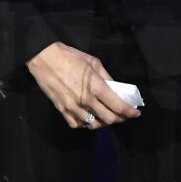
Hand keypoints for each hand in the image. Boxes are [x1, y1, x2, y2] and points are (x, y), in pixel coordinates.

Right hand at [25, 42, 140, 129]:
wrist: (44, 58)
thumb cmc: (70, 56)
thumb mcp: (93, 61)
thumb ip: (106, 77)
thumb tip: (115, 87)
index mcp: (96, 87)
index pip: (118, 106)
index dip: (129, 112)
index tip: (136, 113)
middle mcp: (86, 100)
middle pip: (108, 119)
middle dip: (120, 119)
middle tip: (124, 115)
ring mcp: (73, 108)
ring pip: (94, 125)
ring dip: (104, 123)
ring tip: (107, 117)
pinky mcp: (62, 111)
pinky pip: (77, 125)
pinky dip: (86, 124)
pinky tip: (89, 118)